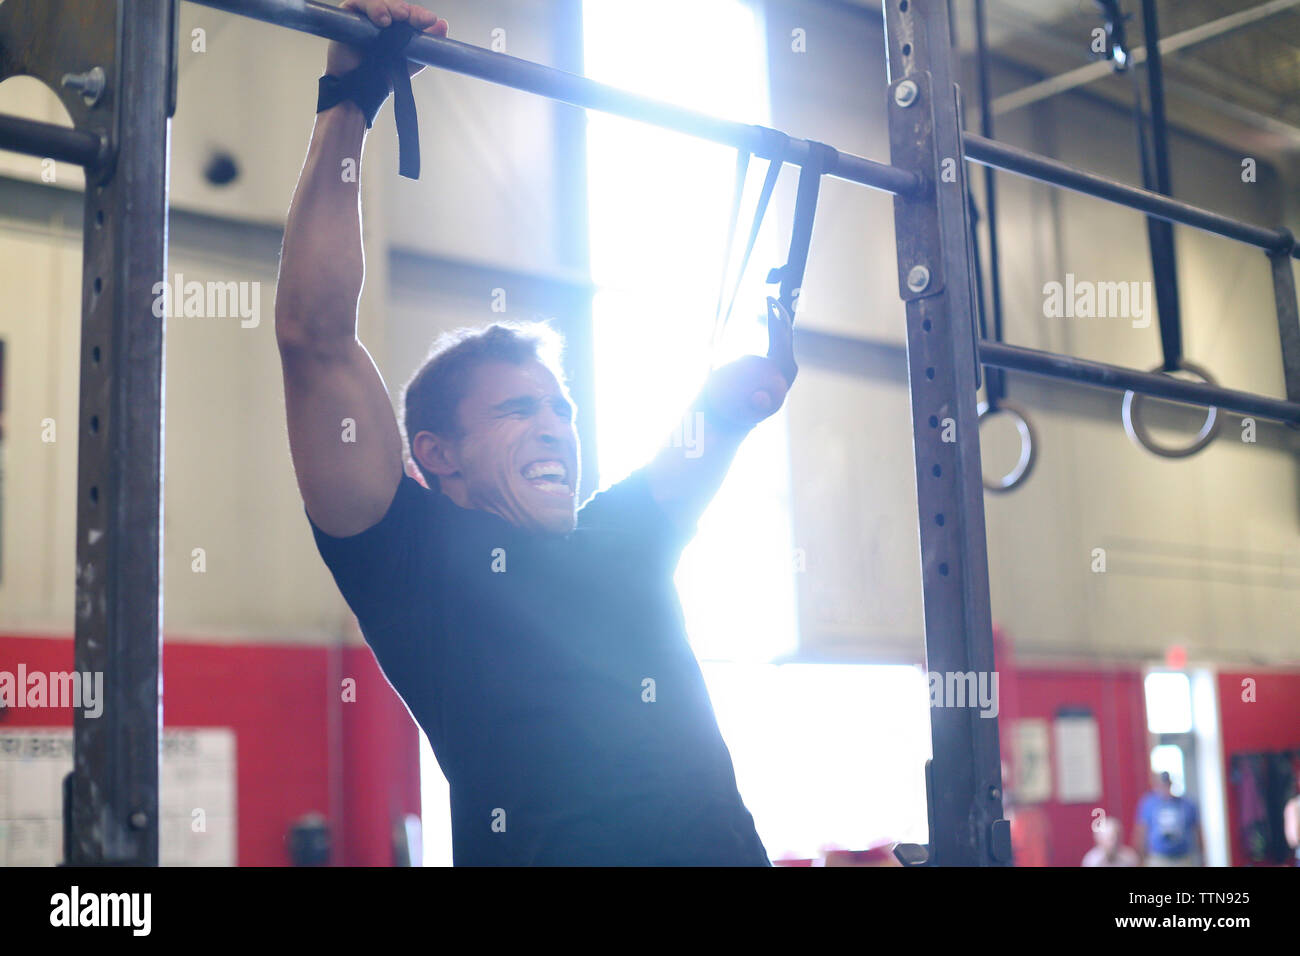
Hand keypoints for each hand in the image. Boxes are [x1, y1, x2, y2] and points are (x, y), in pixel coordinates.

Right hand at [326, 0, 447, 76]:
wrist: (361, 90)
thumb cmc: (384, 76)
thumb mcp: (411, 61)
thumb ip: (426, 44)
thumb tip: (442, 24)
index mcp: (399, 28)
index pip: (411, 14)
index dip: (420, 14)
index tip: (430, 20)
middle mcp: (383, 20)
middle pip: (395, 5)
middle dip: (405, 9)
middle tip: (408, 17)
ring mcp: (366, 17)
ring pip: (378, 1)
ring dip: (388, 7)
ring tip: (393, 19)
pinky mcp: (349, 16)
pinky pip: (358, 3)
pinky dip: (370, 8)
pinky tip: (380, 21)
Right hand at [703, 298, 798, 429]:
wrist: (757, 409)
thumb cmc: (752, 407)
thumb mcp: (753, 409)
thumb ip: (757, 405)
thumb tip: (760, 401)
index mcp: (785, 369)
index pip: (782, 341)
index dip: (777, 323)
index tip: (770, 308)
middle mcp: (789, 361)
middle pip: (786, 333)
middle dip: (780, 314)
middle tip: (769, 296)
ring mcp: (785, 358)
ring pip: (784, 332)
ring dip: (778, 314)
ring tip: (769, 298)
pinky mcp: (779, 355)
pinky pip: (777, 335)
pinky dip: (774, 322)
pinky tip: (768, 308)